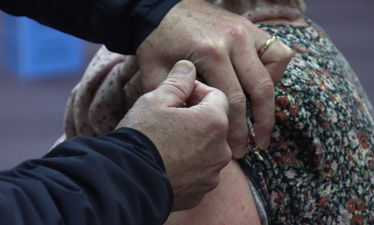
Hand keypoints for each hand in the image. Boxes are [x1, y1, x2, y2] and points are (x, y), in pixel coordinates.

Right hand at [116, 60, 230, 210]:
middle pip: (215, 122)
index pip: (217, 96)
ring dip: (195, 139)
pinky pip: (201, 169)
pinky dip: (191, 162)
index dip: (197, 91)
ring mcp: (212, 173)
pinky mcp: (202, 191)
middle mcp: (221, 150)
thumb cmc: (141, 138)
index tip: (178, 96)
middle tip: (170, 116)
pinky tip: (169, 160)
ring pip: (209, 146)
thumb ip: (178, 82)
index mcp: (214, 122)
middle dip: (197, 116)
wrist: (126, 182)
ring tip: (168, 140)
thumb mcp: (155, 100)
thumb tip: (188, 66)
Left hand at [136, 0, 291, 158]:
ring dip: (271, 96)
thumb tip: (191, 127)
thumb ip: (172, 100)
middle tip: (259, 145)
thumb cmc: (157, 42)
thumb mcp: (155, 73)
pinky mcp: (249, 27)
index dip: (237, 130)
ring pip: (274, 69)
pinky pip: (277, 50)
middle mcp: (233, 41)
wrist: (160, 9)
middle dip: (262, 123)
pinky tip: (260, 83)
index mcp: (210, 53)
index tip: (238, 148)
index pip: (233, 100)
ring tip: (261, 115)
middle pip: (259, 90)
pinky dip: (275, 70)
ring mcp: (244, 31)